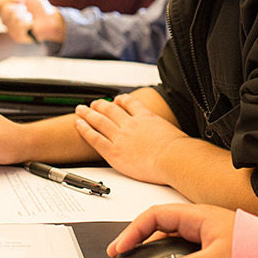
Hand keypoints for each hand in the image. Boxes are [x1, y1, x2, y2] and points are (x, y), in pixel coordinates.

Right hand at [0, 0, 34, 42]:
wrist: (50, 19)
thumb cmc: (38, 7)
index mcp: (5, 8)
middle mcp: (5, 18)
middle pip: (5, 9)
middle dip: (19, 7)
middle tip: (28, 9)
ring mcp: (10, 28)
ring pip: (13, 17)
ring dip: (26, 14)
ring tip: (30, 18)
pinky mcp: (16, 36)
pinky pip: (19, 26)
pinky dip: (28, 22)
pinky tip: (31, 25)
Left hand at [73, 95, 189, 184]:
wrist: (174, 158)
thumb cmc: (178, 150)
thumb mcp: (174, 133)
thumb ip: (166, 132)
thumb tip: (173, 138)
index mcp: (146, 117)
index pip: (130, 103)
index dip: (121, 100)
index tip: (117, 99)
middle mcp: (131, 124)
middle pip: (111, 109)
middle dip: (100, 105)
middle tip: (94, 103)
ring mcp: (121, 136)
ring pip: (100, 120)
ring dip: (88, 113)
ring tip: (81, 110)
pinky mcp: (114, 151)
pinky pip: (95, 138)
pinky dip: (85, 129)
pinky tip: (80, 124)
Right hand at [108, 204, 235, 257]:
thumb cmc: (257, 250)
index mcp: (196, 216)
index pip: (154, 217)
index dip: (133, 231)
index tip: (120, 247)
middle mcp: (198, 222)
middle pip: (158, 226)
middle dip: (137, 239)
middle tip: (121, 254)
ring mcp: (204, 235)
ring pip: (169, 238)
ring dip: (152, 249)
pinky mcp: (210, 248)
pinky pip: (181, 250)